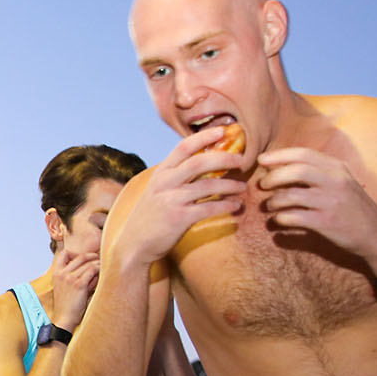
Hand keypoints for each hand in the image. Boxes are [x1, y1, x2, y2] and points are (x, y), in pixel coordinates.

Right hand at [48, 248, 99, 329]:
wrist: (64, 318)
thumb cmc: (66, 305)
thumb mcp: (64, 287)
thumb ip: (73, 276)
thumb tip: (90, 268)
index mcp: (56, 273)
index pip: (64, 254)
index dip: (75, 252)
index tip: (83, 256)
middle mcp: (62, 273)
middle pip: (80, 257)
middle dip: (91, 256)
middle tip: (98, 258)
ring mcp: (70, 278)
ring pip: (88, 264)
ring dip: (97, 263)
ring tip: (103, 265)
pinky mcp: (79, 284)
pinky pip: (92, 271)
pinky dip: (98, 270)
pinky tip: (102, 272)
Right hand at [107, 127, 248, 267]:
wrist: (134, 244)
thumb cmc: (150, 217)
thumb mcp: (157, 190)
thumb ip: (174, 177)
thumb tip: (201, 164)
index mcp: (161, 173)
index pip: (183, 147)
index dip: (204, 137)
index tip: (222, 131)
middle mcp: (165, 183)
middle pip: (199, 162)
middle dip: (224, 158)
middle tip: (241, 160)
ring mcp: (171, 200)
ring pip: (208, 185)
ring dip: (229, 185)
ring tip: (242, 186)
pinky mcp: (179, 218)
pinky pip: (209, 208)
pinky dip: (225, 205)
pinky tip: (235, 206)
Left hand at [251, 146, 376, 274]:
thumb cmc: (354, 207)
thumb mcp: (343, 182)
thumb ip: (320, 172)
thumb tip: (282, 167)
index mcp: (338, 168)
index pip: (304, 154)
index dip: (279, 155)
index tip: (262, 160)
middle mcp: (336, 181)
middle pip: (297, 171)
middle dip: (274, 177)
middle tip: (263, 185)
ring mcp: (332, 202)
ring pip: (292, 195)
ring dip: (274, 200)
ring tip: (269, 205)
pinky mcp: (327, 223)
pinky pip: (294, 217)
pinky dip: (281, 218)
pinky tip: (278, 221)